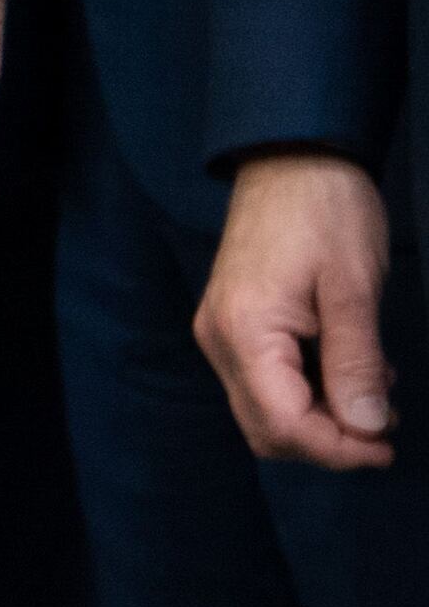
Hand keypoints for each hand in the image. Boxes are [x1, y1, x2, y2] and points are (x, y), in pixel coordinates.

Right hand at [203, 153, 398, 470]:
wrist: (291, 157)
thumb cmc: (327, 214)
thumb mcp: (354, 289)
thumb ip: (356, 363)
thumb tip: (366, 428)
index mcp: (245, 333)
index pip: (283, 423)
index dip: (337, 448)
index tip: (387, 445)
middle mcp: (220, 341)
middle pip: (266, 428)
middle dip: (327, 441)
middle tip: (384, 428)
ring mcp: (221, 332)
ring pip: (265, 410)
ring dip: (321, 418)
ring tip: (375, 394)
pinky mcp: (232, 323)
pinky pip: (266, 382)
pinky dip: (309, 392)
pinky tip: (350, 371)